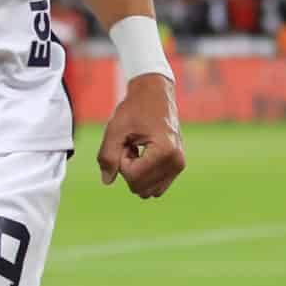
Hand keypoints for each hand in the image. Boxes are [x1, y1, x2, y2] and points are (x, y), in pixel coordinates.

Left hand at [96, 74, 184, 198]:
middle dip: (128, 169)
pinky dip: (145, 175)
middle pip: (140, 188)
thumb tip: (107, 181)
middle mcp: (176, 162)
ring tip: (137, 150)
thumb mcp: (115, 129)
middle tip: (130, 145)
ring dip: (136, 174)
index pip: (133, 177)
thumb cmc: (135, 108)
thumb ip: (107, 155)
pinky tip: (143, 155)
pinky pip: (156, 187)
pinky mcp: (177, 167)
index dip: (121, 162)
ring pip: (148, 191)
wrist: (155, 93)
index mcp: (165, 151)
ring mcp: (179, 165)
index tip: (125, 142)